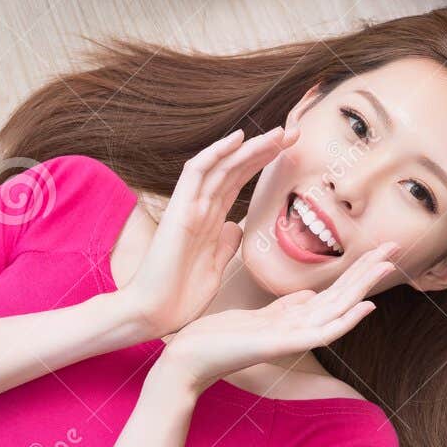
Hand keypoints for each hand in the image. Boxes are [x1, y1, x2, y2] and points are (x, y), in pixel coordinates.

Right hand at [117, 127, 294, 337]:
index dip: (264, 162)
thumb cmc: (180, 295)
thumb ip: (225, 244)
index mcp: (211, 219)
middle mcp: (201, 207)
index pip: (240, 180)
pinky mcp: (179, 212)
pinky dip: (216, 153)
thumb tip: (236, 227)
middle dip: (265, 148)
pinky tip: (238, 138)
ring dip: (250, 147)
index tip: (292, 149)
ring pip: (222, 165)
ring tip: (279, 133)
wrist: (152, 315)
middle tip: (294, 132)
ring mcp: (190, 207)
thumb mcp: (215, 265)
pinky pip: (196, 174)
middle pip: (235, 168)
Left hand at [154, 246, 395, 391]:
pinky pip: (322, 333)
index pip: (335, 291)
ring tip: (386, 265)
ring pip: (339, 308)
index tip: (379, 250)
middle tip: (396, 247)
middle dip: (369, 271)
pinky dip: (347, 320)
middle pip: (344, 295)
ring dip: (364, 286)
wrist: (186, 362)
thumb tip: (310, 293)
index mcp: (295, 318)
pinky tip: (365, 306)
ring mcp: (293, 337)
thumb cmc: (216, 339)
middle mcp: (300, 327)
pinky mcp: (281, 346)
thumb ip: (285, 306)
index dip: (358, 270)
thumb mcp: (256, 316)